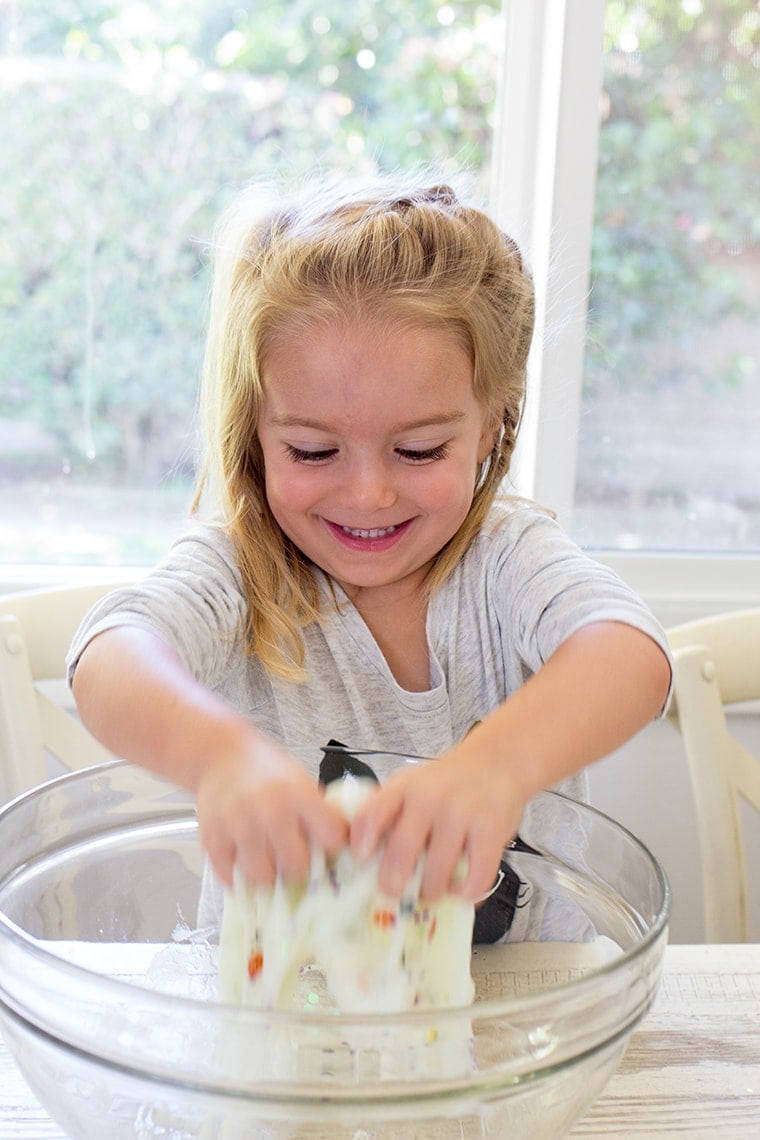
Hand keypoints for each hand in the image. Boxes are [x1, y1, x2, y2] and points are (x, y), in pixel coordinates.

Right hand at [196, 735, 348, 887]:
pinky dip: (239, 876)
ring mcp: (238, 825)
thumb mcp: (300, 781)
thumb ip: (317, 812)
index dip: (331, 846)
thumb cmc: (266, 771)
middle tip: (292, 859)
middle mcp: (269, 810)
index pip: (331, 838)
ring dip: (268, 876)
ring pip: (263, 878)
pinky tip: (245, 862)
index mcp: (297, 793)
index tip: (324, 845)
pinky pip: (230, 877)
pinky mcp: (212, 838)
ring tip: (268, 863)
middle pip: (296, 866)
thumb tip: (341, 849)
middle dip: (298, 867)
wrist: (220, 755)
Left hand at [349, 740, 526, 901]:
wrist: (495, 762)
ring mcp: (461, 814)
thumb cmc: (447, 784)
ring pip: (437, 874)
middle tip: (394, 891)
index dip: (361, 842)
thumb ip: (389, 815)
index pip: (373, 814)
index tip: (361, 862)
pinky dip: (466, 892)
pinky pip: (475, 877)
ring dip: (431, 891)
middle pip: (401, 853)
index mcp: (403, 788)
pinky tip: (461, 889)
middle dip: (393, 883)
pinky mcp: (491, 830)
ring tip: (431, 890)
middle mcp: (430, 798)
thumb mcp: (411, 786)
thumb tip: (361, 860)